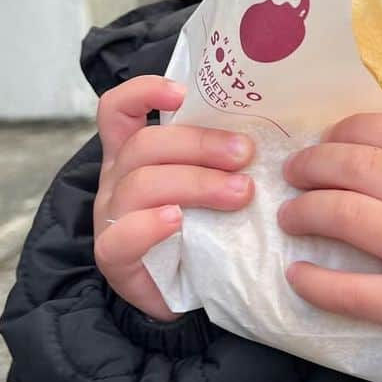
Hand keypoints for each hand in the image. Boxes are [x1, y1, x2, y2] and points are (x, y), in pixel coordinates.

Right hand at [93, 75, 254, 320]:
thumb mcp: (205, 179)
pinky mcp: (113, 257)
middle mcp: (117, 177)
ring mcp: (112, 216)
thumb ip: (218, 153)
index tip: (183, 94)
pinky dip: (150, 225)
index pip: (119, 107)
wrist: (185, 290)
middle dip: (200, 144)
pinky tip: (178, 221)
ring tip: (240, 194)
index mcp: (133, 151)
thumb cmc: (199, 224)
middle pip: (145, 144)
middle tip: (246, 155)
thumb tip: (269, 127)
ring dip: (197, 183)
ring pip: (142, 184)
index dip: (144, 91)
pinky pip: (122, 235)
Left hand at [278, 112, 381, 370]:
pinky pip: (353, 292)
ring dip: (307, 211)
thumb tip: (374, 147)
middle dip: (315, 164)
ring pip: (349, 217)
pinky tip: (296, 275)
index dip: (347, 129)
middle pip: (361, 167)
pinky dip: (317, 283)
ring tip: (289, 215)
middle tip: (293, 171)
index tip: (325, 138)